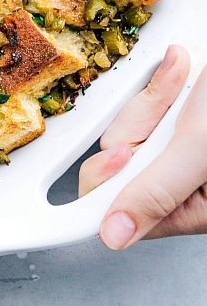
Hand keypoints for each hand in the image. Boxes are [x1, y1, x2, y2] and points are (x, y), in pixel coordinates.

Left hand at [79, 44, 206, 246]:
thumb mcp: (200, 155)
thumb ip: (156, 191)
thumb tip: (115, 235)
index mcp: (187, 209)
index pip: (120, 207)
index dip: (107, 180)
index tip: (119, 154)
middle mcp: (180, 183)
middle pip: (119, 156)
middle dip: (141, 121)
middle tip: (175, 107)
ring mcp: (178, 147)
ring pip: (133, 122)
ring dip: (158, 96)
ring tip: (190, 80)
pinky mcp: (180, 117)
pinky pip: (150, 99)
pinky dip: (166, 82)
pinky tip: (185, 71)